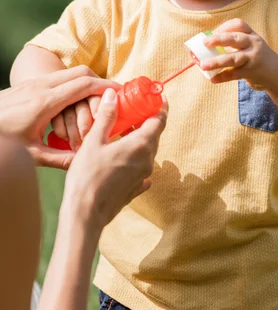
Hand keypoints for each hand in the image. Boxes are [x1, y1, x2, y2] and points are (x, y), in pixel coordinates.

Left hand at [0, 66, 118, 168]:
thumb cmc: (3, 139)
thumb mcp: (31, 154)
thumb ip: (59, 158)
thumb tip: (84, 163)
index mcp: (45, 102)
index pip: (83, 86)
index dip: (105, 87)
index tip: (121, 92)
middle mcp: (42, 87)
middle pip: (81, 73)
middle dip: (101, 81)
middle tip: (114, 94)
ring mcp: (35, 82)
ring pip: (70, 72)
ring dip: (87, 81)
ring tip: (99, 96)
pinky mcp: (30, 83)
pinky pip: (59, 77)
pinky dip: (73, 83)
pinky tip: (77, 98)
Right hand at [62, 88, 167, 230]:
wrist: (84, 214)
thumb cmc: (87, 176)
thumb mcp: (94, 141)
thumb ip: (106, 117)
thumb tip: (113, 94)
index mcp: (140, 145)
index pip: (159, 120)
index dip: (160, 107)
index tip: (157, 97)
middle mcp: (147, 160)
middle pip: (154, 135)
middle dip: (148, 120)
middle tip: (136, 109)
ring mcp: (143, 176)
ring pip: (148, 150)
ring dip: (140, 138)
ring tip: (126, 129)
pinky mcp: (136, 188)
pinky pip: (141, 167)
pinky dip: (135, 157)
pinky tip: (124, 156)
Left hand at [201, 18, 277, 89]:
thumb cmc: (257, 56)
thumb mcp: (251, 45)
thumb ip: (234, 44)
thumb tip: (207, 47)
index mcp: (252, 35)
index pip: (240, 24)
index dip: (226, 26)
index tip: (215, 31)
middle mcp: (253, 44)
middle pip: (236, 39)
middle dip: (219, 39)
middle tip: (205, 42)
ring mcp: (253, 59)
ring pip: (234, 58)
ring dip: (217, 61)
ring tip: (203, 65)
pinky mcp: (251, 72)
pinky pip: (235, 74)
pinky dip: (223, 76)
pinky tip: (213, 79)